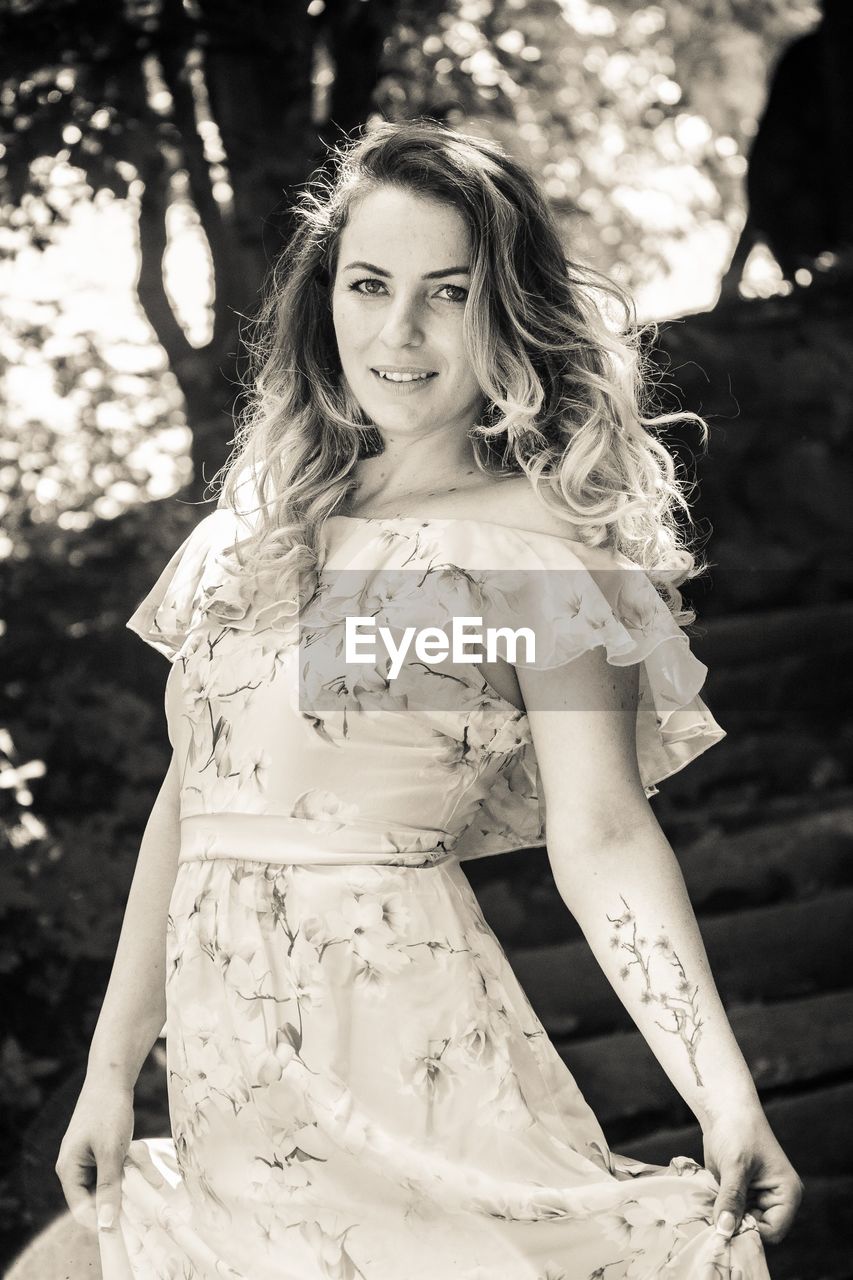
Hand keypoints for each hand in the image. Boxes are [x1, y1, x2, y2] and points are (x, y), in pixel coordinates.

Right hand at [55, 1074, 134, 1234]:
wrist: (113, 1077)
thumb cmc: (107, 1112)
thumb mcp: (111, 1152)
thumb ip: (109, 1189)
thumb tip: (107, 1224)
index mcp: (69, 1170)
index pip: (82, 1210)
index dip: (103, 1220)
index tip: (128, 1228)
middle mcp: (76, 1168)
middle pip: (101, 1195)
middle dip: (124, 1187)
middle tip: (141, 1179)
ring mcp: (90, 1159)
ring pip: (115, 1180)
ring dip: (132, 1171)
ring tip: (140, 1155)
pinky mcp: (103, 1151)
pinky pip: (120, 1166)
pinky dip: (133, 1161)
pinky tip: (141, 1152)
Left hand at [701, 1107, 803, 1246]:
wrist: (724, 1108)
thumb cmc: (737, 1131)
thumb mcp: (735, 1166)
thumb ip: (731, 1199)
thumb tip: (724, 1231)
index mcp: (788, 1195)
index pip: (772, 1231)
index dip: (749, 1232)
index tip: (723, 1226)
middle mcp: (776, 1200)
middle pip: (756, 1229)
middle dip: (734, 1225)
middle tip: (711, 1217)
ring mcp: (758, 1197)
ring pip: (741, 1222)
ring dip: (724, 1217)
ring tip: (708, 1204)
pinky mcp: (742, 1193)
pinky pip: (731, 1211)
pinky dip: (719, 1209)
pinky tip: (707, 1200)